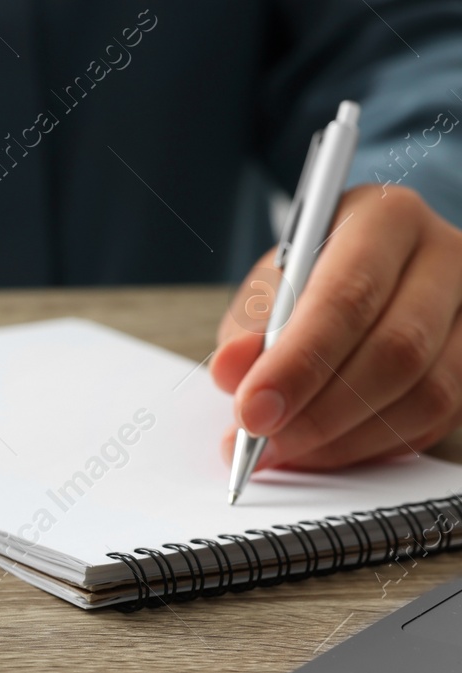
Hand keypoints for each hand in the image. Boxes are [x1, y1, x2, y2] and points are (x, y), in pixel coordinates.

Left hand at [212, 184, 461, 470]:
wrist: (367, 274)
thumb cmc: (312, 278)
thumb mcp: (268, 287)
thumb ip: (248, 329)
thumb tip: (231, 371)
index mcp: (386, 220)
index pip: (347, 297)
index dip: (298, 364)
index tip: (252, 412)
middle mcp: (446, 257)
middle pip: (396, 350)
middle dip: (318, 413)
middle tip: (262, 446)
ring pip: (427, 395)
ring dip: (345, 440)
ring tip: (286, 452)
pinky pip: (438, 421)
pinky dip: (373, 446)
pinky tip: (327, 449)